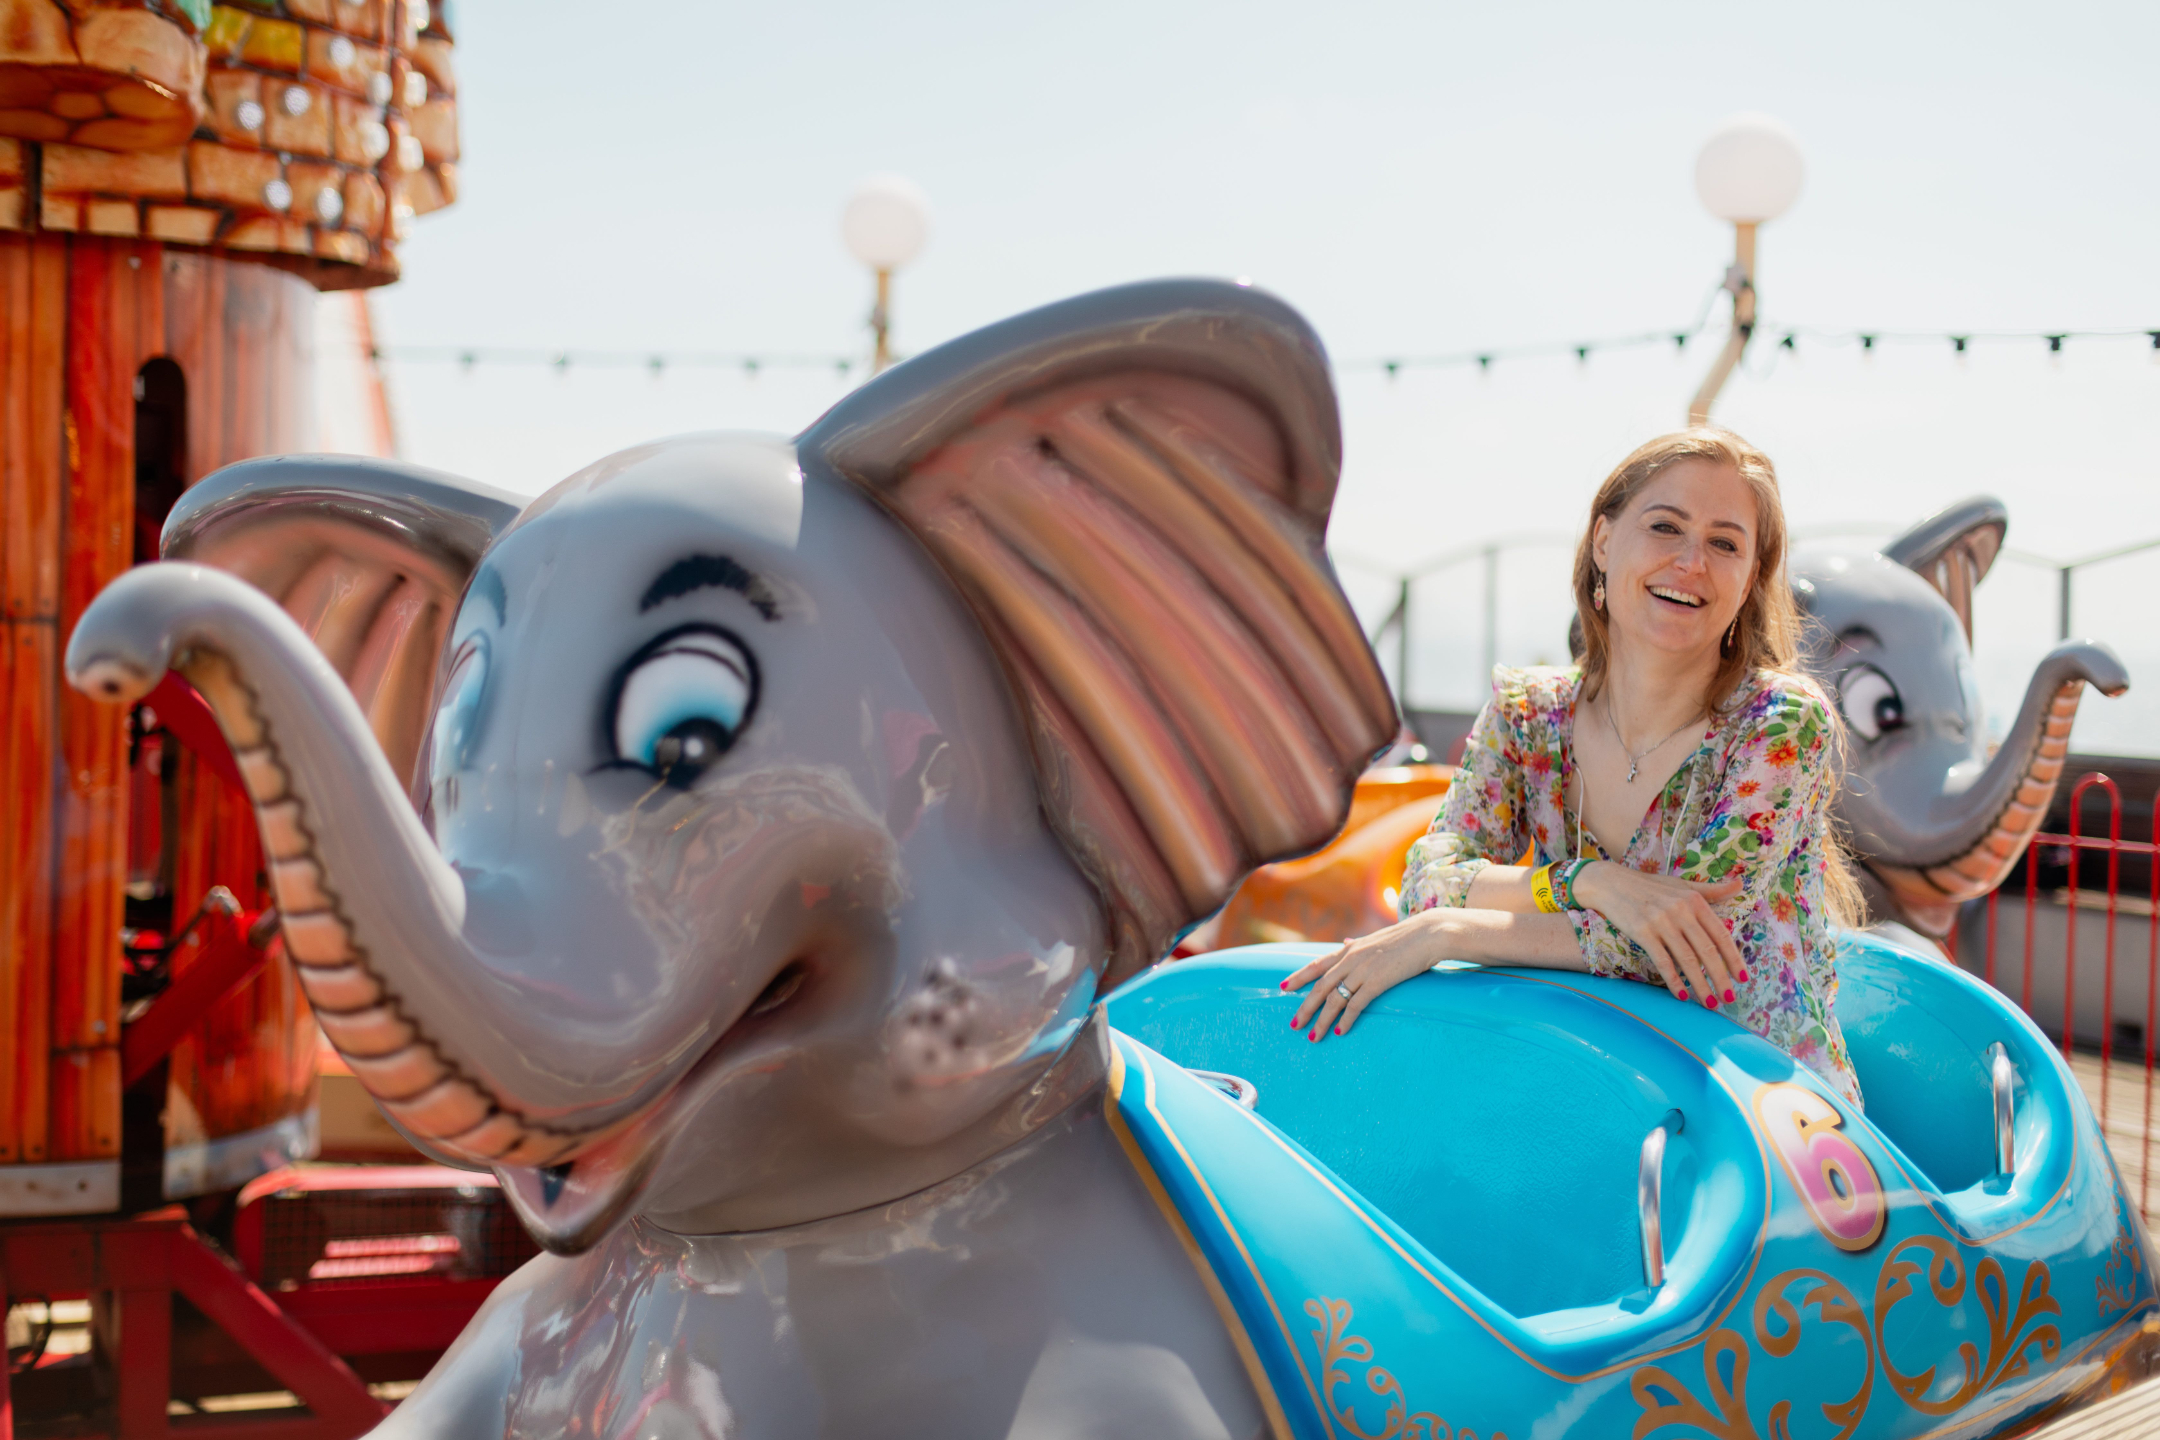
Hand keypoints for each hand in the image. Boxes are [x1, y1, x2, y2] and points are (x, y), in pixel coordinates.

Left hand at [1282, 911, 1453, 1040]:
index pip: (1316, 965)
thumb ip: (1359, 945)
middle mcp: (1351, 959)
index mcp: (1349, 948)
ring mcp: (1363, 971)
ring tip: (1313, 1036)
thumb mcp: (1375, 938)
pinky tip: (1339, 1031)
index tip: (1283, 988)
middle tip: (1293, 1024)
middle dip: (1304, 1007)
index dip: (1298, 977)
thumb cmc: (1405, 938)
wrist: (1427, 935)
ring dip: (1321, 1020)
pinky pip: (1356, 1005)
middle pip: (1320, 987)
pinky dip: (1345, 1020)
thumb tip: (1346, 941)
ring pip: (1334, 999)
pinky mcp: (1377, 982)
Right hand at [1572, 861, 1745, 1009]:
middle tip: (1729, 999)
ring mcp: (1661, 922)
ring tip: (1709, 1003)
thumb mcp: (1682, 886)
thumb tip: (1741, 884)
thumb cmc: (1650, 887)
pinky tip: (1682, 995)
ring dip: (1701, 985)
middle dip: (1721, 978)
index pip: (1720, 935)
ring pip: (1688, 960)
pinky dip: (1674, 981)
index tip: (1743, 978)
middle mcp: (1681, 911)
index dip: (1733, 958)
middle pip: (1707, 951)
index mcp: (1694, 901)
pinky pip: (1663, 962)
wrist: (1611, 883)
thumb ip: (1712, 890)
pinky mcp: (1642, 932)